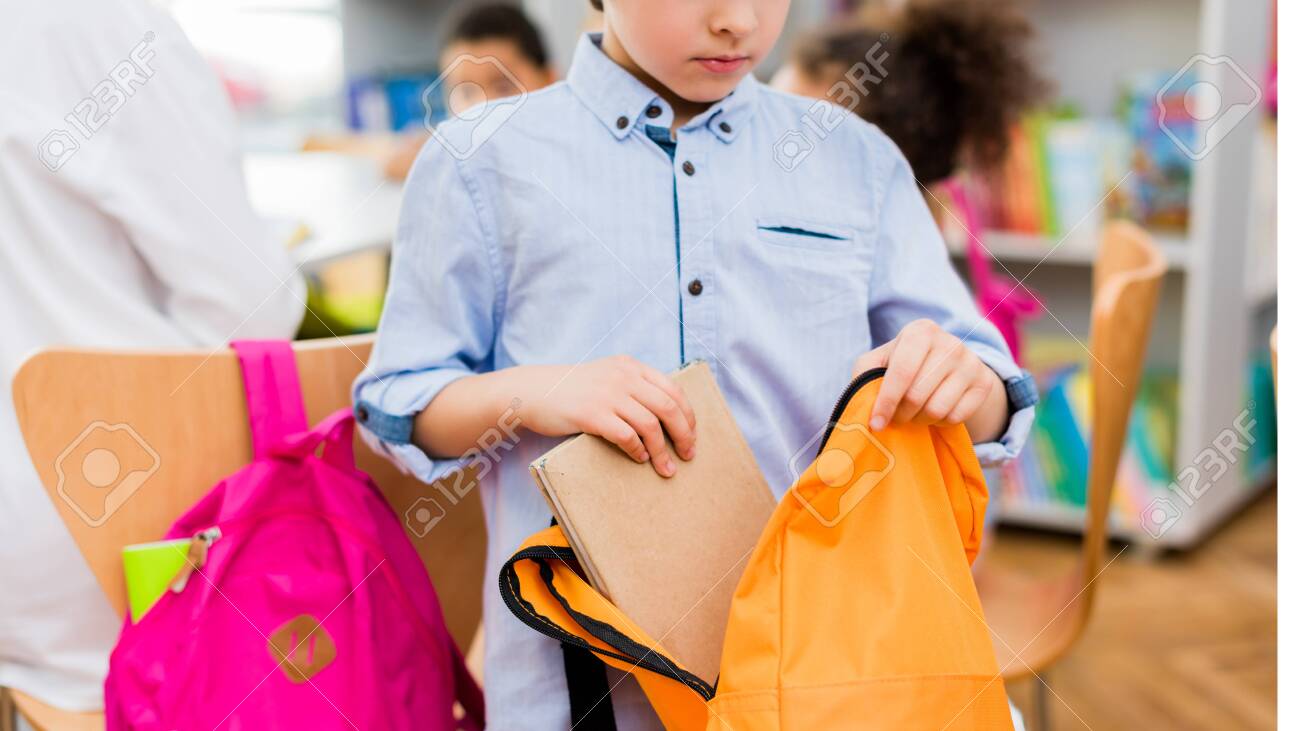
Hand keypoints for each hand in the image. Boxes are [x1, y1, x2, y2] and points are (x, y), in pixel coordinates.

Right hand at [514, 356, 696, 477]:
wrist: (533, 391)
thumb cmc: (572, 390)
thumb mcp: (606, 376)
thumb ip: (632, 386)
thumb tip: (664, 415)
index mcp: (631, 366)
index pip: (673, 390)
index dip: (689, 416)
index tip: (692, 435)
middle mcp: (623, 377)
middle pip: (668, 408)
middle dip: (684, 435)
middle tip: (689, 455)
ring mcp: (607, 395)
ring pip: (650, 426)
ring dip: (663, 451)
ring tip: (666, 468)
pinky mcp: (592, 414)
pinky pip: (627, 436)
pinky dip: (638, 451)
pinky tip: (640, 459)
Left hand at [853, 319, 1006, 439]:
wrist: (946, 365)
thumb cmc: (903, 364)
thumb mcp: (879, 362)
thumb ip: (863, 376)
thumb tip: (861, 406)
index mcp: (920, 331)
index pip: (902, 372)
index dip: (886, 402)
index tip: (876, 424)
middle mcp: (949, 342)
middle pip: (917, 395)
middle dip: (901, 414)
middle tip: (897, 416)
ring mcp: (971, 362)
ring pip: (937, 409)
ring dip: (920, 419)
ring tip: (915, 413)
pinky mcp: (984, 382)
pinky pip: (957, 417)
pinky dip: (941, 422)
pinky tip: (936, 410)